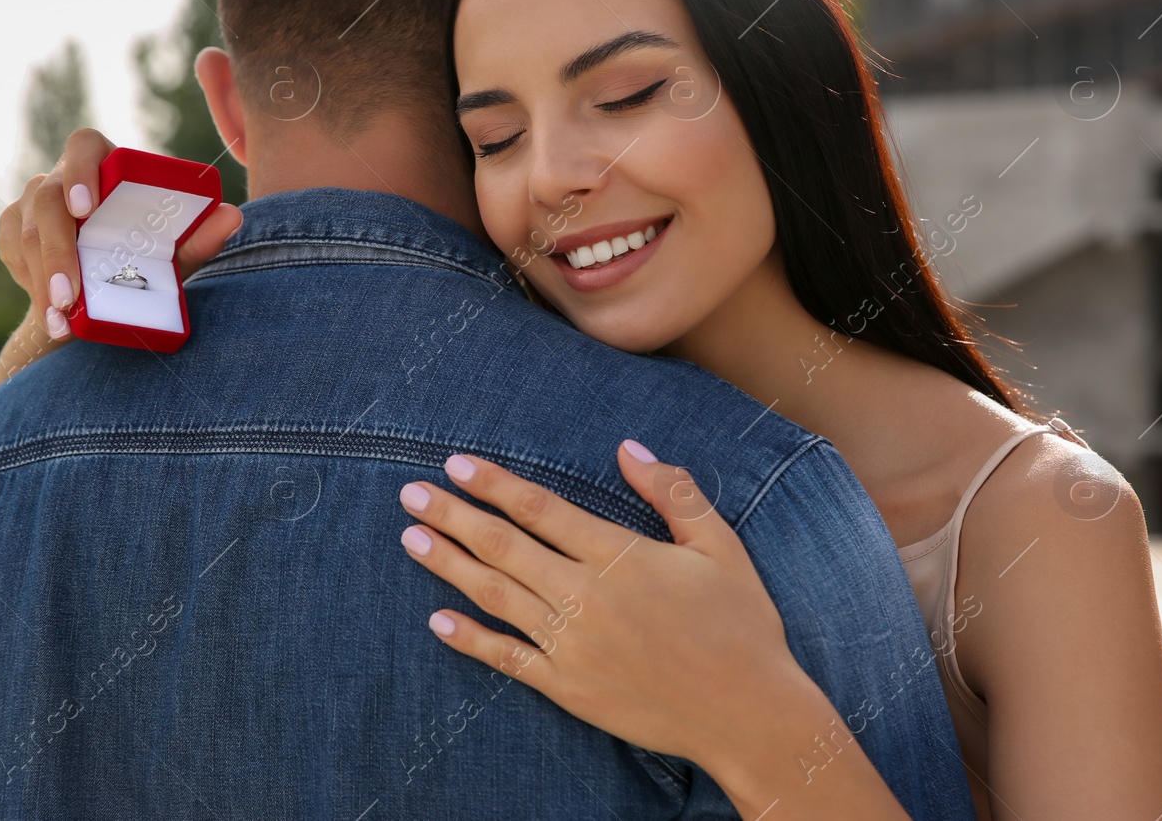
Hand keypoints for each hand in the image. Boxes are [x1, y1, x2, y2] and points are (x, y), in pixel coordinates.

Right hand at [0, 128, 243, 342]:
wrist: (105, 291)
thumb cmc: (147, 257)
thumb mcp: (175, 253)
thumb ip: (200, 236)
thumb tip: (232, 216)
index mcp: (107, 164)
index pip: (84, 146)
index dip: (80, 171)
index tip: (86, 210)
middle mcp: (65, 176)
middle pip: (48, 198)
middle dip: (57, 251)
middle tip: (69, 295)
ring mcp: (34, 200)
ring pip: (26, 230)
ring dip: (42, 278)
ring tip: (60, 319)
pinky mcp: (16, 228)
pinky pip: (13, 249)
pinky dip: (30, 283)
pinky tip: (49, 313)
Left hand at [398, 441, 911, 818]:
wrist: (751, 715)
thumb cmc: (741, 624)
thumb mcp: (720, 545)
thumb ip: (673, 491)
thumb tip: (627, 446)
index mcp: (621, 555)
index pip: (541, 508)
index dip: (494, 484)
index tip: (456, 464)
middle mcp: (588, 597)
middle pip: (504, 547)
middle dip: (453, 516)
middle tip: (410, 493)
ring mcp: (574, 645)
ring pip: (496, 596)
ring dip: (449, 565)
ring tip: (411, 539)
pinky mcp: (569, 687)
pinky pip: (508, 658)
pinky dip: (470, 640)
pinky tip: (437, 622)